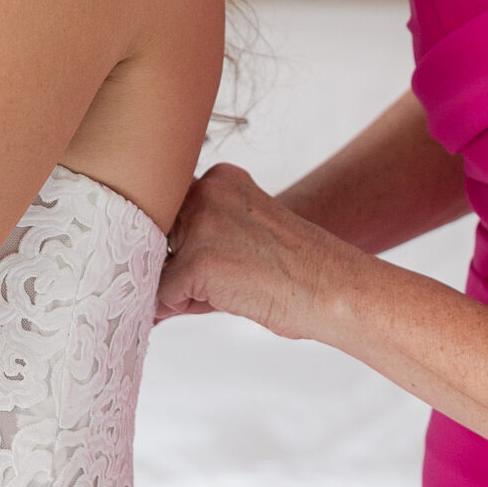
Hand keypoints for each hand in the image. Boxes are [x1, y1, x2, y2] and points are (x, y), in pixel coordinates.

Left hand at [157, 163, 341, 338]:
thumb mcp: (247, 229)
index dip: (175, 239)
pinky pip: (163, 295)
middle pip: (157, 234)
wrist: (332, 288)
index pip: (171, 207)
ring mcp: (201, 226)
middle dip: (171, 261)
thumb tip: (155, 264)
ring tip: (222, 290)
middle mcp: (208, 193)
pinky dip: (179, 308)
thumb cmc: (295, 268)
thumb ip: (202, 233)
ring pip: (156, 264)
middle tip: (213, 278)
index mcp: (222, 179)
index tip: (183, 255)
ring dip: (176, 285)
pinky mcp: (197, 263)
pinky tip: (217, 303)